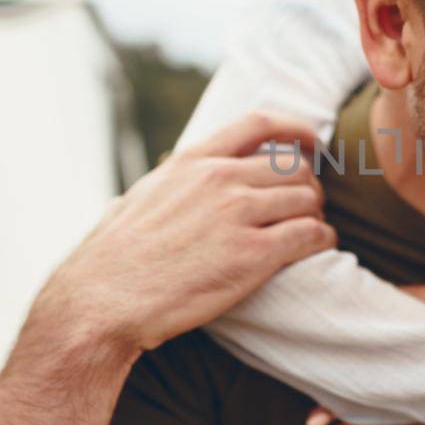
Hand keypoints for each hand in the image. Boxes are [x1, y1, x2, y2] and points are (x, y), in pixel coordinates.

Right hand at [29, 112, 336, 353]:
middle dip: (307, 188)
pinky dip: (321, 241)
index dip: (295, 130)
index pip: (258, 124)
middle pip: (293, 168)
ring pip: (307, 200)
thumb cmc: (112, 257)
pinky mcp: (252, 255)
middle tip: (305, 209)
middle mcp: (218, 180)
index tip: (312, 143)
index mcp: (192, 162)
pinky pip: (310, 235)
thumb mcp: (139, 197)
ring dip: (315, 216)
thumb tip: (164, 180)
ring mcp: (237, 214)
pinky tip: (317, 249)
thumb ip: (168, 182)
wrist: (102, 300)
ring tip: (309, 233)